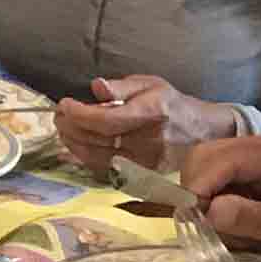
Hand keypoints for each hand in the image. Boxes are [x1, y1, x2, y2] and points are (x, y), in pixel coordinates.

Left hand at [56, 74, 243, 174]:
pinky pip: (106, 170)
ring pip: (97, 158)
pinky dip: (86, 159)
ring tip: (64, 130)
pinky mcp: (143, 177)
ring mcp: (146, 163)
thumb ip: (121, 86)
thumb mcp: (150, 84)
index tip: (64, 105)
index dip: (78, 114)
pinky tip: (76, 147)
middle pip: (97, 140)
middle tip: (59, 116)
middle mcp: (149, 141)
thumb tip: (96, 86)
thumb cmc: (171, 105)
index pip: (105, 120)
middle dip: (70, 127)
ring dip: (73, 145)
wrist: (201, 132)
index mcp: (151, 114)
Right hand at [182, 130, 260, 261]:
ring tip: (223, 235)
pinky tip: (229, 233)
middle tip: (204, 230)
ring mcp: (248, 166)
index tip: (190, 220)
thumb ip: (258, 219)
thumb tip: (211, 211)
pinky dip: (209, 214)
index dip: (200, 186)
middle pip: (202, 159)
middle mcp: (258, 150)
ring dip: (201, 206)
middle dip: (196, 194)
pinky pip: (209, 192)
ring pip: (200, 175)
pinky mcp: (241, 183)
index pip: (222, 158)